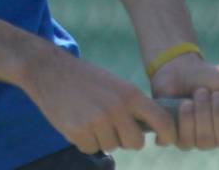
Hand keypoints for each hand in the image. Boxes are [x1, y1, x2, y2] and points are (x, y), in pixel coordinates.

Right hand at [20, 44, 178, 153]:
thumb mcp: (115, 84)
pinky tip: (78, 121)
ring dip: (103, 138)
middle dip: (126, 139)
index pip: (161, 120)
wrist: (50, 71)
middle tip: (113, 126)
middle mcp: (116, 109)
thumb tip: (151, 129)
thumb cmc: (86, 78)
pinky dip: (86, 140)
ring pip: (111, 146)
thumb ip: (132, 105)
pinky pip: (92, 148)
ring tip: (91, 117)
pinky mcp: (79, 133)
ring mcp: (97, 122)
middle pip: (135, 143)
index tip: (167, 140)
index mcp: (130, 94)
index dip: (169, 134)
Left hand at [149, 52, 218, 149]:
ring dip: (201, 111)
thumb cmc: (213, 77)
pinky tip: (184, 103)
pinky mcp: (180, 139)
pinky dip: (185, 117)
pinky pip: (185, 141)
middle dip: (218, 110)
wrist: (183, 70)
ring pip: (205, 141)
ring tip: (198, 94)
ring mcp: (200, 141)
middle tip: (212, 92)